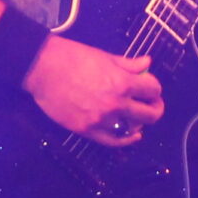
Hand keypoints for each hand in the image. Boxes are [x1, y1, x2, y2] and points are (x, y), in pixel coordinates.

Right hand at [24, 34, 161, 145]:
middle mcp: (116, 104)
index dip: (154, 87)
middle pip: (150, 114)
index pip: (153, 89)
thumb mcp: (104, 57)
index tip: (149, 87)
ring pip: (134, 128)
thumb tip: (147, 63)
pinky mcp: (88, 130)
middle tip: (151, 104)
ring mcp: (102, 120)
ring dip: (139, 122)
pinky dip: (127, 140)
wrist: (43, 69)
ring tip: (137, 116)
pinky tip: (133, 135)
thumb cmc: (72, 58)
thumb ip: (128, 64)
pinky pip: (114, 141)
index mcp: (122, 82)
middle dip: (154, 107)